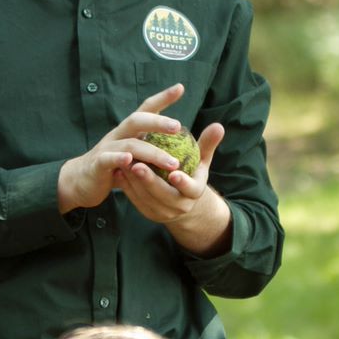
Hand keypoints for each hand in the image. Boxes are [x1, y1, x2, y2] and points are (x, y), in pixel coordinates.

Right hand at [57, 84, 189, 212]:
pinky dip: (119, 158)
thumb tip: (180, 146)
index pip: (146, 108)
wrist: (81, 181)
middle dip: (158, 122)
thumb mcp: (134, 153)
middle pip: (137, 120)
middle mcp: (118, 134)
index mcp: (128, 130)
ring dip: (152, 153)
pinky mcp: (97, 164)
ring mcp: (106, 148)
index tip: (180, 87)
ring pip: (130, 144)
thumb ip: (150, 147)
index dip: (162, 97)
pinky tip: (130, 160)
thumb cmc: (114, 166)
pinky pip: (108, 159)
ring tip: (172, 163)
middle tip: (178, 126)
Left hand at [114, 120, 232, 257]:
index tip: (174, 173)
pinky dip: (127, 187)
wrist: (182, 199)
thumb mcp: (201, 159)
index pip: (191, 189)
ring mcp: (163, 212)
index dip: (183, 182)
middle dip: (150, 181)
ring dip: (134, 182)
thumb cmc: (192, 172)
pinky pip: (136, 200)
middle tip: (137, 165)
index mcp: (195, 192)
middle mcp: (180, 206)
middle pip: (164, 195)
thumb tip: (218, 125)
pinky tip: (119, 171)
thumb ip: (208, 144)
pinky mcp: (149, 213)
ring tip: (124, 163)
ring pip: (147, 198)